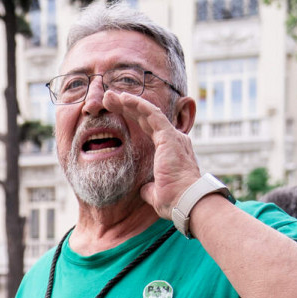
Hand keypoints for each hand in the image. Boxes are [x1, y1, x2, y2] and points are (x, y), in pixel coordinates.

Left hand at [101, 89, 200, 219]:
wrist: (186, 202)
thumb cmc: (174, 201)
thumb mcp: (156, 194)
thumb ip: (150, 188)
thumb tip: (145, 189)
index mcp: (170, 151)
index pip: (149, 130)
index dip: (134, 120)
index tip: (118, 113)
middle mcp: (173, 140)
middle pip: (146, 119)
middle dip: (128, 107)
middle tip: (110, 99)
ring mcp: (172, 136)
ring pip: (148, 113)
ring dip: (129, 102)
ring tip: (110, 95)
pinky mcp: (169, 136)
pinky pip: (152, 114)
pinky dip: (137, 104)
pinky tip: (123, 98)